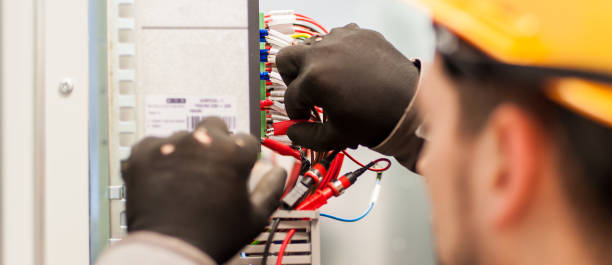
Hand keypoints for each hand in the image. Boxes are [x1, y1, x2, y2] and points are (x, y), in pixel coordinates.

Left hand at [121, 117, 286, 262]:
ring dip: (188, 151)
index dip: (244, 156)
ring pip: (185, 136)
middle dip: (217, 142)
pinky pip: (156, 145)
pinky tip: (166, 177)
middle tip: (213, 166)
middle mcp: (202, 142)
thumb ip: (271, 189)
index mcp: (233, 153)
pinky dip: (160, 157)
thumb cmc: (211, 237)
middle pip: (215, 126)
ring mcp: (171, 145)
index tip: (238, 166)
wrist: (169, 250)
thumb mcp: (254, 217)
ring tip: (187, 178)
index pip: (247, 140)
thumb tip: (277, 173)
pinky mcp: (143, 152)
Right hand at [276, 23, 419, 150]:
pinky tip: (349, 71)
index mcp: (315, 78)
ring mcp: (342, 39)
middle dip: (292, 78)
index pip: (291, 96)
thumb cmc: (377, 120)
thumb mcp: (336, 136)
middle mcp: (324, 53)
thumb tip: (293, 131)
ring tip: (331, 83)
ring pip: (313, 46)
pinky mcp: (359, 34)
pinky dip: (338, 54)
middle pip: (287, 59)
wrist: (411, 106)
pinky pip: (338, 39)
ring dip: (316, 65)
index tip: (304, 117)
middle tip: (306, 93)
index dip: (296, 112)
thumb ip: (306, 136)